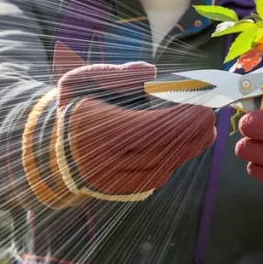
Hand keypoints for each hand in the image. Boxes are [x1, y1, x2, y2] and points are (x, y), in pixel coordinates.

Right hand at [53, 61, 215, 198]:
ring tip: (206, 132)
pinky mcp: (115, 191)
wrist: (51, 146)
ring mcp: (107, 180)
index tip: (203, 109)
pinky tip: (186, 147)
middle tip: (211, 118)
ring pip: (158, 168)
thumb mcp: (83, 79)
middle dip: (190, 135)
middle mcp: (100, 159)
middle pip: (157, 150)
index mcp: (92, 128)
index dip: (179, 121)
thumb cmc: (73, 106)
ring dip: (187, 150)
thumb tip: (150, 72)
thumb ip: (117, 73)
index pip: (146, 128)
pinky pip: (152, 179)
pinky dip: (172, 162)